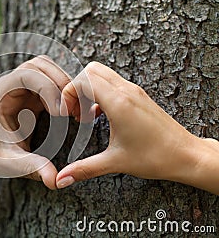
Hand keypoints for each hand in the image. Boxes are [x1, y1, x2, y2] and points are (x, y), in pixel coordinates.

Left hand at [0, 55, 70, 189]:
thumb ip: (32, 168)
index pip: (25, 75)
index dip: (47, 88)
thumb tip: (54, 181)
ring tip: (75, 109)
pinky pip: (52, 80)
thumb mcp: (12, 164)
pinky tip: (73, 110)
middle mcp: (10, 86)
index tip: (61, 113)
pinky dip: (66, 89)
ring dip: (65, 82)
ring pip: (47, 67)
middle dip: (60, 81)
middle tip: (73, 110)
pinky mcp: (33, 92)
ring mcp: (21, 87)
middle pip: (38, 64)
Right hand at [56, 61, 207, 188]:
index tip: (67, 113)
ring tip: (85, 115)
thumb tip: (62, 179)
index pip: (84, 79)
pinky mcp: (139, 96)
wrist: (186, 155)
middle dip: (76, 88)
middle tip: (74, 111)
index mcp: (119, 102)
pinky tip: (100, 115)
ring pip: (103, 74)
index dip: (68, 93)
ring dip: (88, 90)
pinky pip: (113, 83)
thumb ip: (85, 169)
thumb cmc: (156, 157)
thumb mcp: (115, 162)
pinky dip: (100, 93)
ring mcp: (134, 91)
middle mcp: (127, 91)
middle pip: (91, 70)